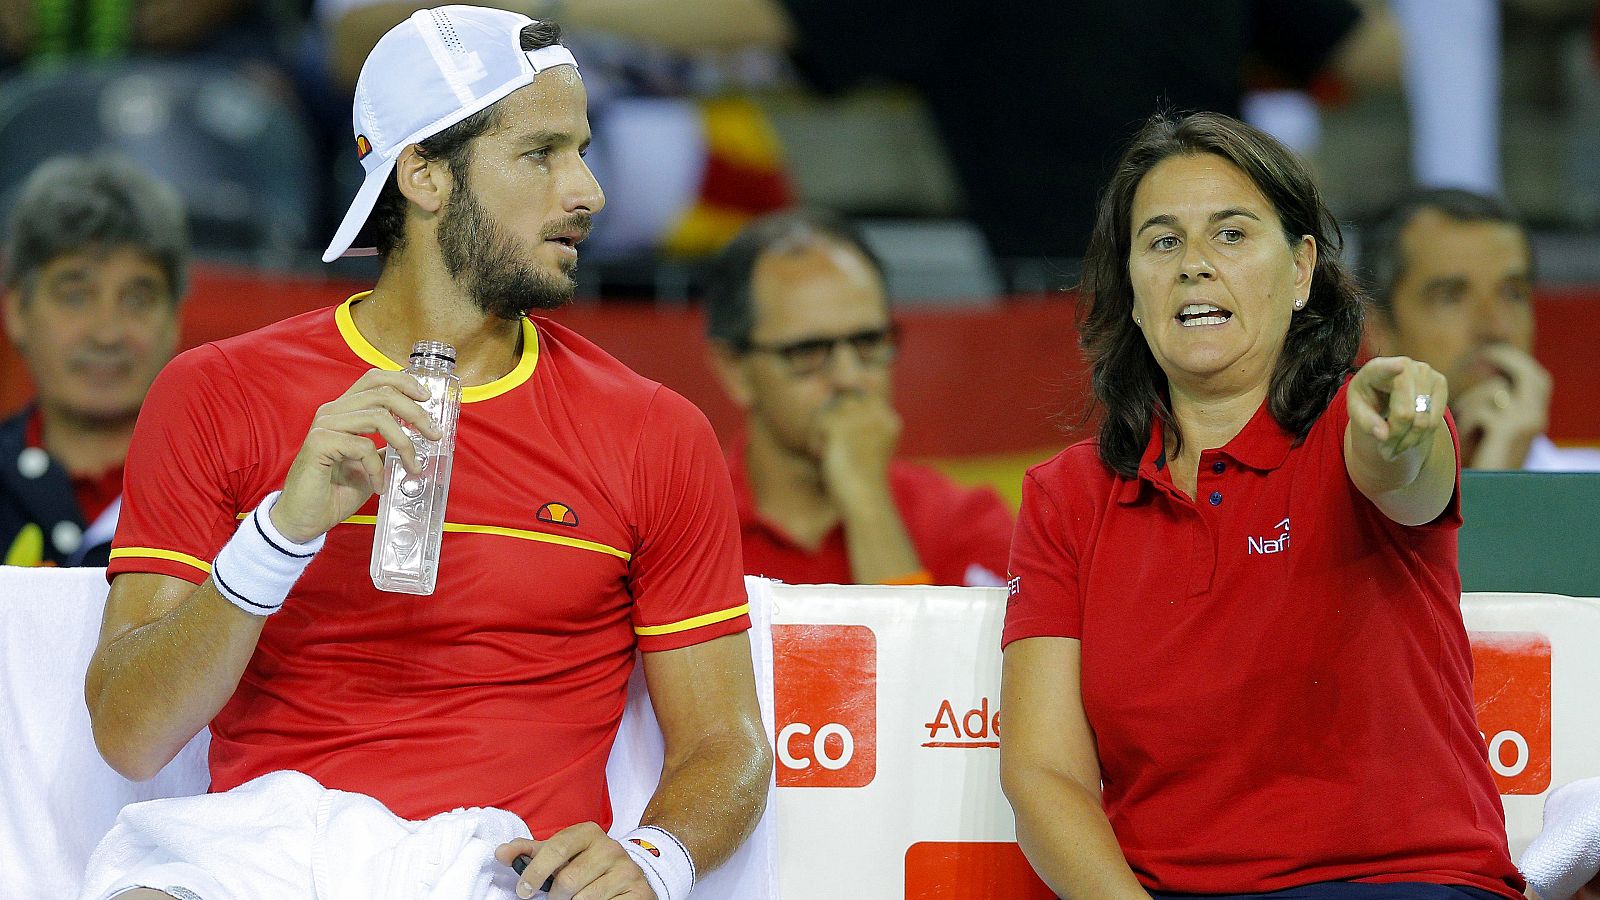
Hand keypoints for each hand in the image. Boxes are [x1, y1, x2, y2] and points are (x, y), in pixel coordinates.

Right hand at [269, 369, 440, 543]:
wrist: (304, 519)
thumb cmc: (334, 492)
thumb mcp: (371, 464)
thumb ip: (387, 446)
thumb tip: (418, 436)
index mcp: (344, 411)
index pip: (374, 379)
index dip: (404, 382)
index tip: (426, 398)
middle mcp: (332, 412)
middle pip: (383, 393)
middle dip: (416, 413)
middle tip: (433, 435)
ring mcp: (324, 425)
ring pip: (378, 417)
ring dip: (404, 444)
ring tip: (411, 467)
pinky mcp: (319, 443)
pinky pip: (363, 446)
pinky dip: (378, 468)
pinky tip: (378, 485)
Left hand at [496, 823, 655, 898]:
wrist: (627, 876)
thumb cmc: (585, 864)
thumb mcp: (559, 854)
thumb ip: (529, 853)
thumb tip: (500, 853)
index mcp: (588, 833)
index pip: (556, 850)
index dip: (535, 873)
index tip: (523, 890)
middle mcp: (611, 847)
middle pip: (568, 881)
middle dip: (556, 897)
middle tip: (557, 899)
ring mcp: (627, 869)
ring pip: (585, 899)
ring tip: (577, 899)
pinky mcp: (638, 891)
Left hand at [811, 392, 900, 509]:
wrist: (865, 502)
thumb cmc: (864, 482)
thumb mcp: (868, 448)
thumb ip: (858, 424)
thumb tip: (833, 398)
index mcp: (890, 420)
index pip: (862, 394)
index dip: (844, 405)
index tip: (836, 428)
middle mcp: (878, 414)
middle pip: (843, 399)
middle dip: (830, 419)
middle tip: (828, 446)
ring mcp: (860, 419)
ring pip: (828, 409)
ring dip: (820, 431)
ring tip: (824, 453)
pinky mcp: (840, 427)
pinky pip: (818, 422)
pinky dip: (815, 441)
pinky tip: (822, 457)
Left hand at [1347, 356, 1449, 463]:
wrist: (1385, 388)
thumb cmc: (1367, 398)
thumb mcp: (1357, 410)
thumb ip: (1366, 421)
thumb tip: (1384, 436)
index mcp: (1376, 369)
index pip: (1386, 369)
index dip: (1392, 368)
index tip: (1399, 367)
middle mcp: (1406, 366)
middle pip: (1405, 414)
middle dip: (1395, 439)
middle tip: (1384, 454)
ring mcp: (1426, 372)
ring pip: (1423, 421)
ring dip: (1408, 443)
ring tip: (1394, 451)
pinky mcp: (1440, 382)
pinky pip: (1435, 421)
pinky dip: (1421, 437)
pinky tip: (1408, 441)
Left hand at [1453, 344, 1549, 468]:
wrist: (1489, 493)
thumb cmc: (1485, 461)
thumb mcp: (1498, 429)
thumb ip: (1499, 406)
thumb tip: (1490, 380)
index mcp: (1535, 415)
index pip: (1536, 379)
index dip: (1516, 363)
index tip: (1494, 354)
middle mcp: (1537, 417)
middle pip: (1528, 375)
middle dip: (1507, 360)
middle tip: (1485, 354)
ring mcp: (1525, 423)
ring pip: (1495, 390)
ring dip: (1472, 401)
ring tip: (1461, 420)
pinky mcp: (1508, 430)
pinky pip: (1482, 410)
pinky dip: (1468, 421)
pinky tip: (1462, 438)